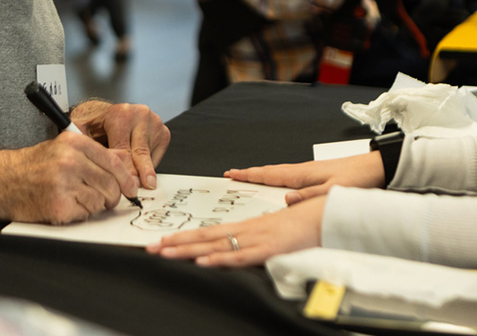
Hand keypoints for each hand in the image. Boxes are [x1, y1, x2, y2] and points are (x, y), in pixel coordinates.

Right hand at [0, 132, 137, 224]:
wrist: (2, 181)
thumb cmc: (33, 166)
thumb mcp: (64, 149)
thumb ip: (95, 154)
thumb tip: (126, 161)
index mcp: (74, 143)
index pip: (113, 161)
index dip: (126, 178)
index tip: (131, 188)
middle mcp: (70, 161)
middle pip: (111, 184)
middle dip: (111, 196)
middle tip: (103, 199)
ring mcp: (64, 184)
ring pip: (100, 201)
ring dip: (93, 205)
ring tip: (75, 198)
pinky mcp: (59, 206)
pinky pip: (85, 214)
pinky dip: (80, 214)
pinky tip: (65, 205)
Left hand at [70, 100, 169, 189]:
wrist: (107, 112)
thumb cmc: (95, 122)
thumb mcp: (81, 127)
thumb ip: (80, 141)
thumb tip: (77, 156)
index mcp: (120, 114)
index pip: (124, 148)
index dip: (123, 170)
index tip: (125, 185)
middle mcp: (139, 115)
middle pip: (140, 154)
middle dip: (136, 175)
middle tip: (134, 189)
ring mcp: (153, 122)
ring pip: (149, 157)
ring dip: (141, 171)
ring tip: (132, 181)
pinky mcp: (163, 131)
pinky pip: (157, 156)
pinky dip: (148, 165)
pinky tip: (136, 164)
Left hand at [146, 196, 325, 266]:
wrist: (325, 214)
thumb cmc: (303, 223)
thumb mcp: (274, 231)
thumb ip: (256, 239)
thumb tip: (239, 245)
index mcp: (246, 227)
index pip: (208, 232)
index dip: (184, 237)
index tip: (163, 242)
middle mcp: (246, 230)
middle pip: (204, 237)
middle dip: (176, 244)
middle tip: (151, 248)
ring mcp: (256, 239)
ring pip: (216, 245)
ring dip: (188, 250)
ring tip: (165, 253)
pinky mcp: (269, 249)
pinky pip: (240, 256)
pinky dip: (220, 259)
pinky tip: (203, 262)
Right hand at [225, 152, 385, 203]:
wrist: (377, 168)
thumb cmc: (359, 178)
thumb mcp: (334, 192)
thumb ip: (309, 197)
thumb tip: (286, 201)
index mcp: (303, 174)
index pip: (270, 174)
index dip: (249, 175)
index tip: (232, 174)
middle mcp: (303, 170)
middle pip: (270, 172)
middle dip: (250, 173)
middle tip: (232, 174)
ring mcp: (309, 172)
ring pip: (279, 173)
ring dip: (262, 175)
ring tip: (249, 177)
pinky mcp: (317, 175)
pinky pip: (288, 176)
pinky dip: (276, 178)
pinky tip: (279, 184)